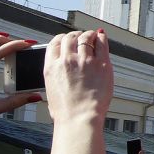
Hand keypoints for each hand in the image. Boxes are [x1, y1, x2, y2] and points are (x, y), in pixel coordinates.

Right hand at [45, 31, 112, 153]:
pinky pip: (102, 44)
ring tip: (92, 35)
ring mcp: (85, 61)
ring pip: (86, 38)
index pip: (55, 43)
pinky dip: (101, 38)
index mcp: (52, 67)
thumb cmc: (67, 111)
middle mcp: (67, 60)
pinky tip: (101, 36)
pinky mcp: (102, 64)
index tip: (65, 38)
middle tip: (80, 36)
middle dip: (75, 35)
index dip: (61, 38)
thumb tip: (60, 68)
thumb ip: (56, 74)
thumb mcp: (51, 89)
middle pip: (70, 38)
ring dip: (89, 35)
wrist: (80, 118)